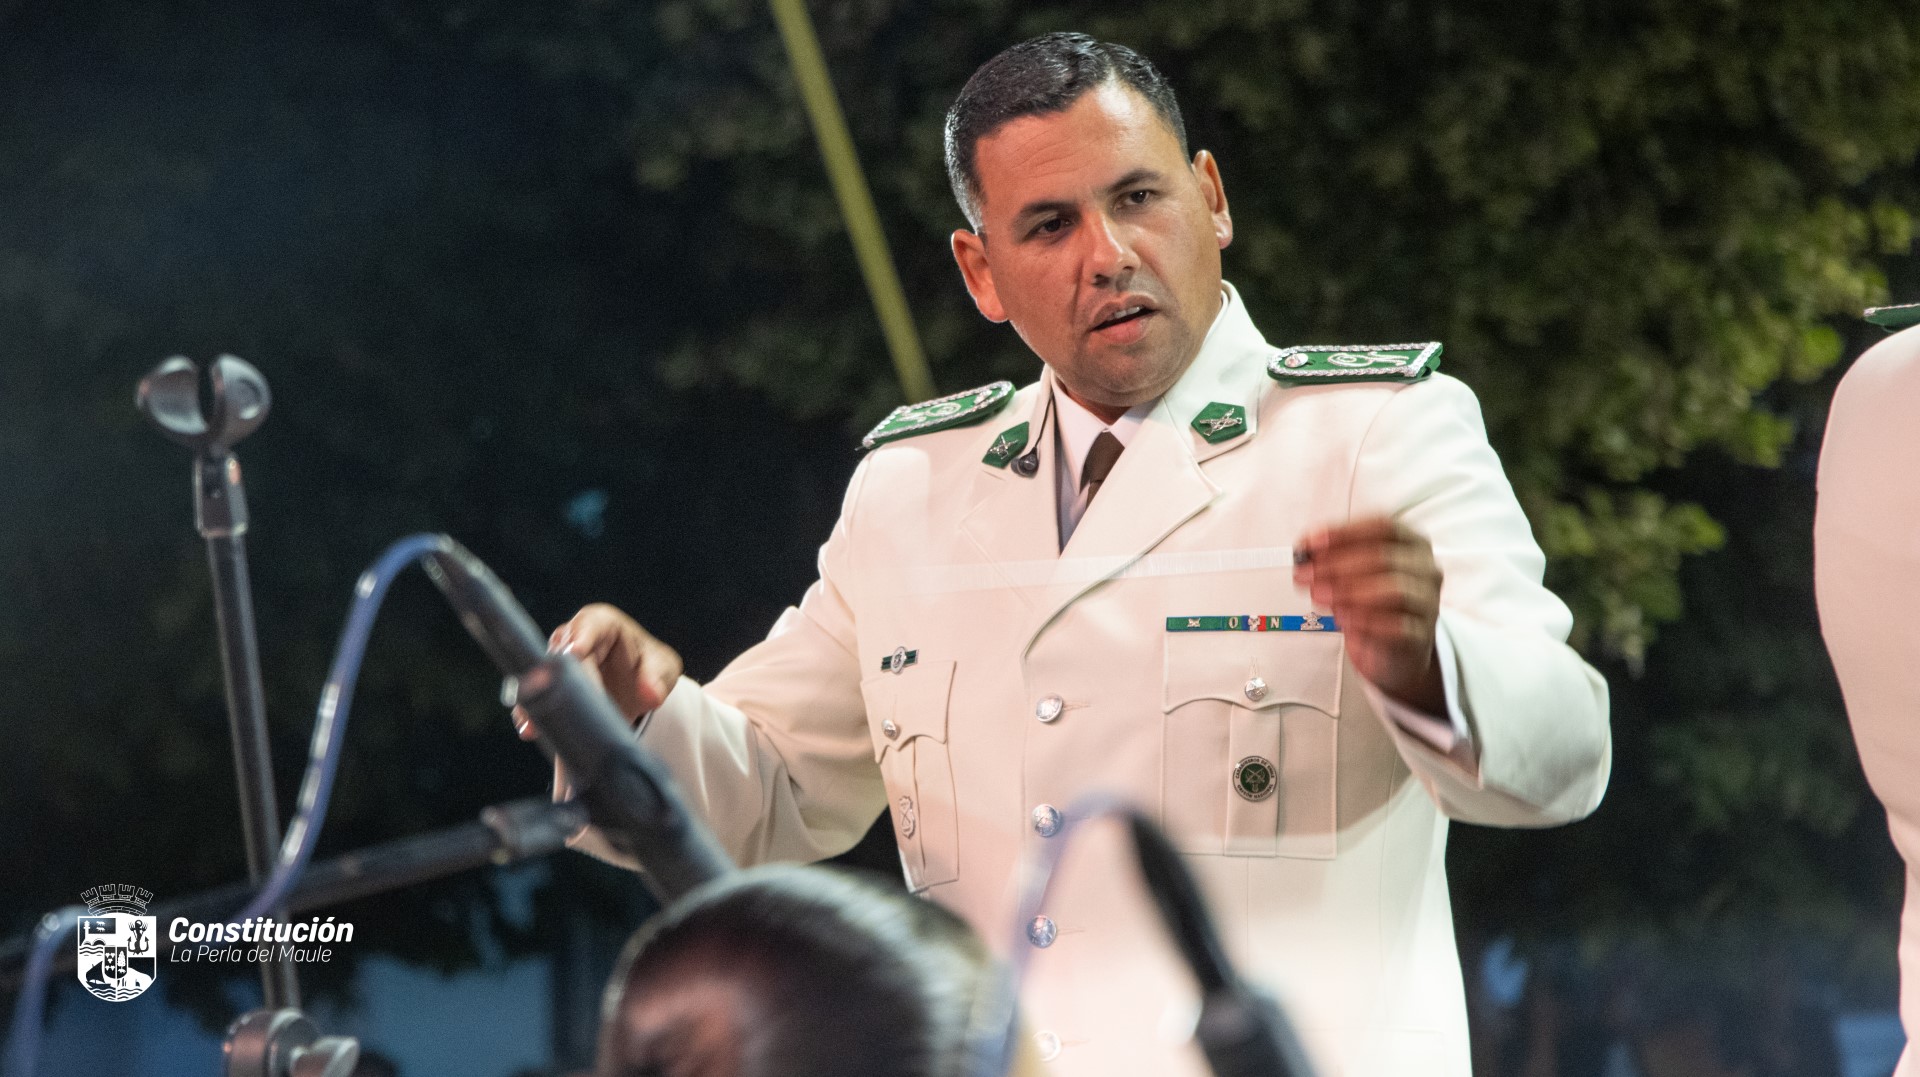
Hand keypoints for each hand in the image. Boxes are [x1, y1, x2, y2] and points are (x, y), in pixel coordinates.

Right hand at [510, 603, 682, 739]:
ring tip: (534, 720)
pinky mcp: (550, 685)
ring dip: (537, 697)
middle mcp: (574, 637)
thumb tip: (651, 695)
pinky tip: (530, 730)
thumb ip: (658, 679)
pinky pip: (536, 697)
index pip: (589, 624)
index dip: (582, 636)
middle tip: (557, 694)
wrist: (635, 686)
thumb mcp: (663, 668)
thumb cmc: (649, 666)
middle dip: (558, 673)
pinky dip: (532, 713)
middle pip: (561, 652)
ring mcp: (557, 661)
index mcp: (603, 623)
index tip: (576, 652)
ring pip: (541, 674)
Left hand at [1293, 517, 1444, 713]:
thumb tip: (1305, 550)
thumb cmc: (1373, 602)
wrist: (1394, 650)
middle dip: (1337, 564)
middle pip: (1384, 556)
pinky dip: (1364, 619)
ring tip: (1318, 595)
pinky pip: (1396, 625)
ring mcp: (1429, 602)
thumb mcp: (1353, 574)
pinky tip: (1341, 618)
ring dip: (1348, 590)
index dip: (1344, 533)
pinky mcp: (1422, 634)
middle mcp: (1427, 568)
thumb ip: (1333, 558)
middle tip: (1304, 574)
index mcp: (1412, 543)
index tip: (1310, 543)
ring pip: (1393, 589)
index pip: (1382, 526)